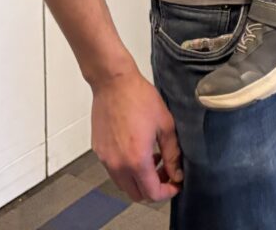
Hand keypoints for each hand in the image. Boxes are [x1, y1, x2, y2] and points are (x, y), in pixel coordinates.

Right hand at [91, 67, 181, 202]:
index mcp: (137, 160)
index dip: (167, 192)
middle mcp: (118, 164)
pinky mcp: (99, 151)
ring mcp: (106, 159)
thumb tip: (177, 173)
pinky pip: (113, 170)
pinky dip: (126, 168)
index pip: (152, 194)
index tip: (175, 184)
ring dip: (139, 179)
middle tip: (165, 172)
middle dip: (153, 188)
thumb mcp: (165, 124)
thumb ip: (172, 153)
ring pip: (124, 184)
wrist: (113, 82)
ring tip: (152, 159)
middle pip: (136, 194)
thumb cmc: (138, 97)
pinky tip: (136, 149)